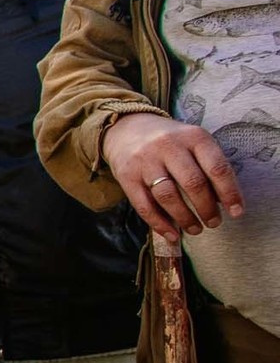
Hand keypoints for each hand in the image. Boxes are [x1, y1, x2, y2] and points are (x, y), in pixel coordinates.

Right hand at [105, 113, 243, 239]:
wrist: (127, 128)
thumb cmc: (170, 141)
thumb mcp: (193, 142)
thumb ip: (208, 165)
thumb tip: (223, 201)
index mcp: (193, 137)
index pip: (217, 168)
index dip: (229, 193)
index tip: (237, 212)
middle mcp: (169, 146)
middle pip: (193, 183)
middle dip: (207, 209)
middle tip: (214, 223)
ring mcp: (146, 161)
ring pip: (168, 196)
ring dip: (184, 218)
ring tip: (195, 229)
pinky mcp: (127, 175)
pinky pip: (144, 205)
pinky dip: (159, 223)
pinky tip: (171, 234)